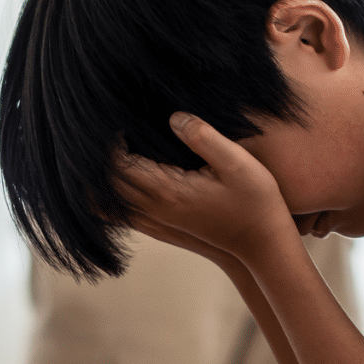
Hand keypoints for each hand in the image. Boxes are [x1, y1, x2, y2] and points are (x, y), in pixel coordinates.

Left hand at [117, 112, 297, 261]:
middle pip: (105, 183)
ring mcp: (156, 221)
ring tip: (118, 149)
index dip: (109, 140)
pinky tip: (127, 174)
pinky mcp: (161, 226)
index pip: (117, 164)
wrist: (262, 245)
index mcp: (167, 190)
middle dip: (101, 157)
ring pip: (108, 202)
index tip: (120, 118)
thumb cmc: (255, 202)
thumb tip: (173, 117)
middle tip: (115, 128)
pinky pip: (121, 213)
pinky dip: (112, 195)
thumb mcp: (237, 163)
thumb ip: (203, 137)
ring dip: (104, 176)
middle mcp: (154, 208)